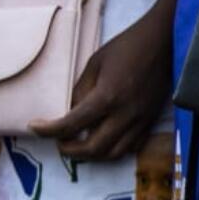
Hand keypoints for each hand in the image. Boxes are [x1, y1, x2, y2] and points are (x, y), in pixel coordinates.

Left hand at [29, 0, 171, 160]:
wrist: (163, 44)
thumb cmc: (127, 47)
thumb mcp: (95, 63)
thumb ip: (81, 90)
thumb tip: (70, 111)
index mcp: (107, 97)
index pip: (71, 124)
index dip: (48, 130)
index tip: (34, 128)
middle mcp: (124, 115)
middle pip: (93, 148)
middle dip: (70, 150)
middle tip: (58, 142)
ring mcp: (140, 121)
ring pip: (114, 154)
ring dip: (92, 155)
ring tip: (79, 145)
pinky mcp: (150, 122)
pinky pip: (131, 147)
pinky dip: (113, 150)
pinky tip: (104, 140)